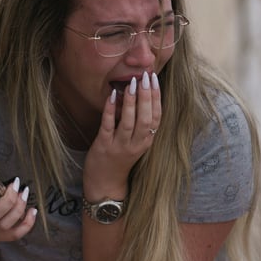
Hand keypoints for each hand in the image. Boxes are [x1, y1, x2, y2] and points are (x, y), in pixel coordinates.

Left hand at [83, 72, 161, 197]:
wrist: (105, 183)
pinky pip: (108, 126)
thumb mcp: (136, 143)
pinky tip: (112, 96)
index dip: (156, 97)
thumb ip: (139, 123)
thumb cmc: (120, 159)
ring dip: (131, 102)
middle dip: (146, 96)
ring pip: (129, 122)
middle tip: (145, 76)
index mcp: (146, 141)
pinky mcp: (104, 146)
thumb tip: (140, 95)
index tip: (154, 78)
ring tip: (131, 83)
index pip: (156, 117)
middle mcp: (136, 144)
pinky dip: (110, 110)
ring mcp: (120, 146)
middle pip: (146, 118)